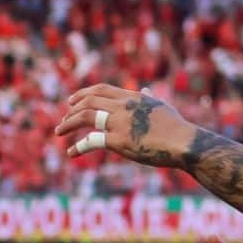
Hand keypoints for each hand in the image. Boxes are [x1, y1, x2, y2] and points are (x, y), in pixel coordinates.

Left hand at [54, 84, 190, 165]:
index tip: (72, 100)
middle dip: (72, 108)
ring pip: (85, 116)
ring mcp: (119, 123)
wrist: (184, 143)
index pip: (101, 89)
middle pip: (89, 101)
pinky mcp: (119, 141)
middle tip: (64, 117)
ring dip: (68, 123)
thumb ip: (148, 98)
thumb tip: (145, 90)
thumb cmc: (176, 127)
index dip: (84, 93)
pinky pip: (92, 141)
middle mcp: (123, 106)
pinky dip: (78, 146)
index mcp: (132, 97)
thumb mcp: (160, 106)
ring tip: (59, 131)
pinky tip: (71, 153)